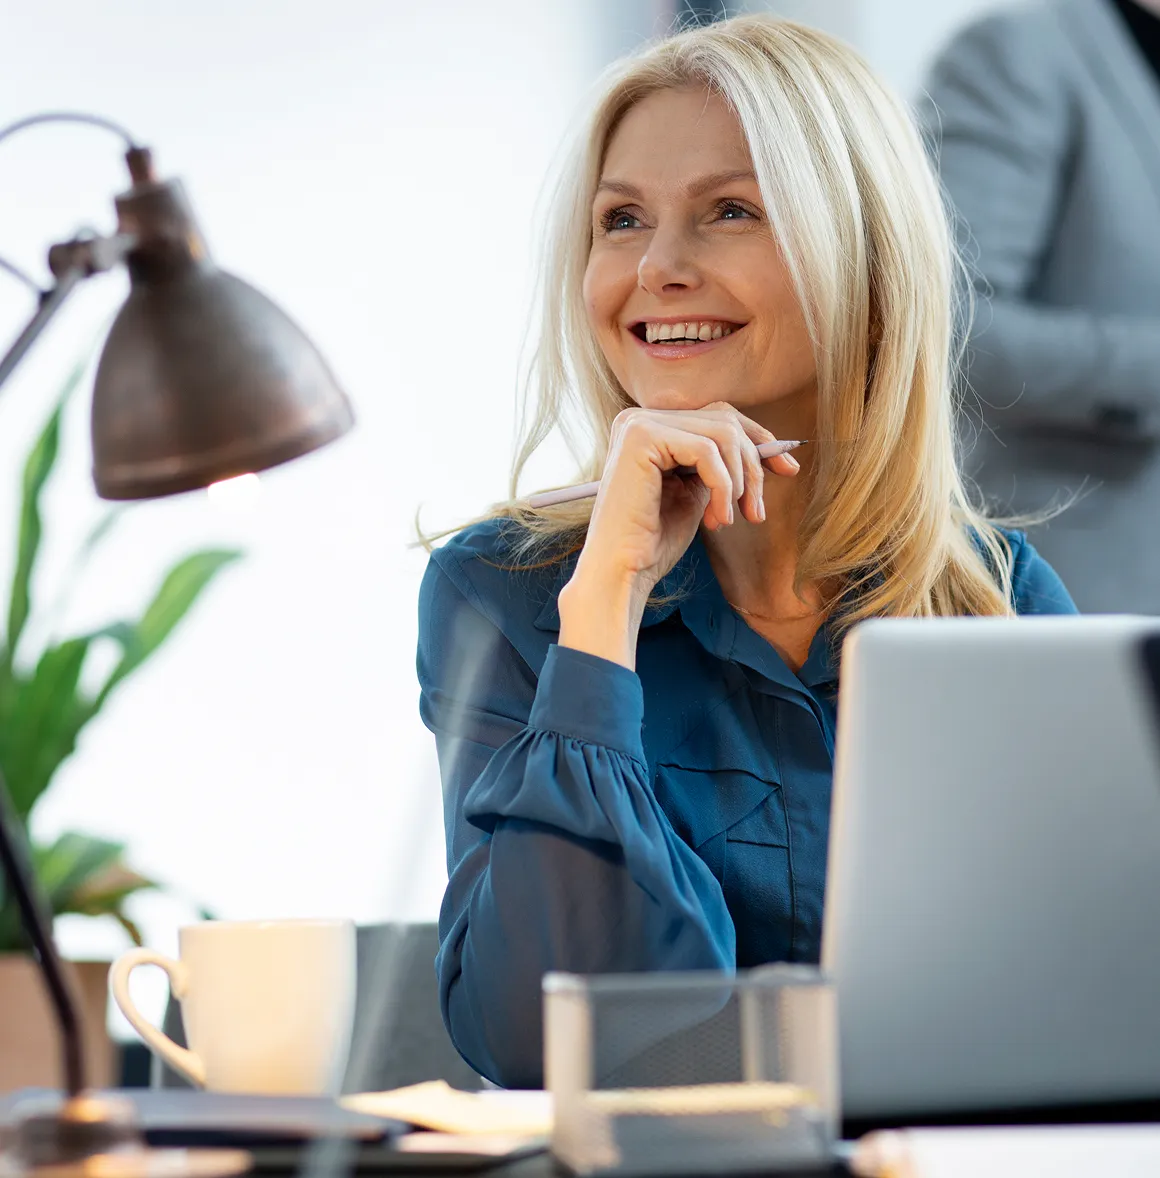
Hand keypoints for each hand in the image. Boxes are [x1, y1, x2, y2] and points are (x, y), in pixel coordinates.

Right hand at [556, 403, 799, 667]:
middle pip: (724, 420)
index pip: (718, 416)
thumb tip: (769, 448)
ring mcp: (638, 424)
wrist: (623, 572)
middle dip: (753, 466)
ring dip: (739, 481)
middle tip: (756, 513)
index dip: (759, 439)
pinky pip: (707, 450)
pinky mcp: (641, 437)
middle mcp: (640, 418)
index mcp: (651, 428)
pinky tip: (717, 518)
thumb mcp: (696, 493)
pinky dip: (723, 486)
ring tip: (732, 519)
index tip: (789, 468)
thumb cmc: (654, 542)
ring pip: (722, 433)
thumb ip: (720, 465)